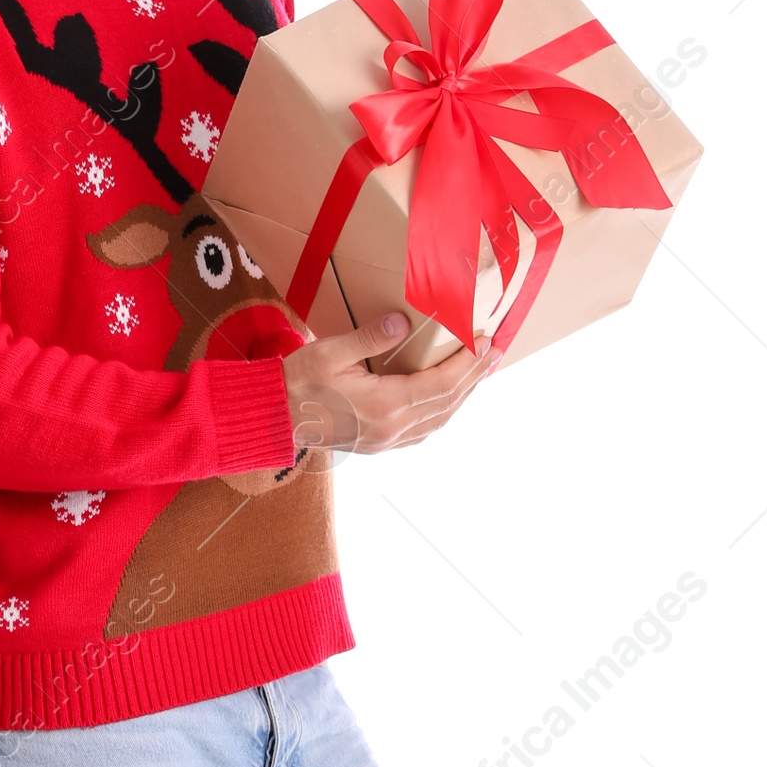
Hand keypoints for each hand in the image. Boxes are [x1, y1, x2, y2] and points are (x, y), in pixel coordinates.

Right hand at [283, 310, 493, 456]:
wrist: (271, 419)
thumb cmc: (296, 383)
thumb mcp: (330, 352)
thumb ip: (369, 337)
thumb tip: (402, 322)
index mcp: (383, 406)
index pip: (441, 385)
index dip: (469, 365)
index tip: (487, 343)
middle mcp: (390, 428)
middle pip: (447, 404)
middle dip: (474, 377)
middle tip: (495, 353)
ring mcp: (385, 441)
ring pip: (438, 420)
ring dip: (462, 396)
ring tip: (478, 373)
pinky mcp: (377, 444)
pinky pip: (422, 431)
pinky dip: (441, 412)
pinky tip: (446, 399)